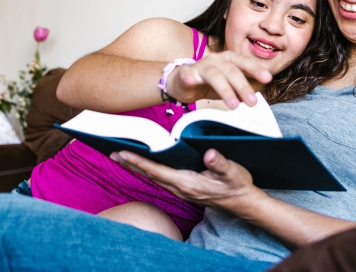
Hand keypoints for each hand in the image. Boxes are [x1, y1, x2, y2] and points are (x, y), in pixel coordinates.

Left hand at [110, 149, 266, 214]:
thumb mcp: (233, 172)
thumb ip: (220, 163)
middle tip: (112, 152)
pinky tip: (144, 165)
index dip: (139, 161)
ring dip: (137, 167)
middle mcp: (181, 188)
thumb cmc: (237, 186)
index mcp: (188, 182)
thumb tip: (209, 154)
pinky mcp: (184, 190)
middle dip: (130, 164)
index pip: (157, 171)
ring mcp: (181, 191)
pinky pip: (160, 179)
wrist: (243, 203)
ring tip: (122, 157)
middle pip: (149, 175)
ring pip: (153, 178)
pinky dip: (148, 170)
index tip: (123, 152)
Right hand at [166, 51, 271, 108]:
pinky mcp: (186, 73)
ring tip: (233, 105)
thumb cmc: (209, 83)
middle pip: (232, 71)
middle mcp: (217, 60)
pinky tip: (191, 81)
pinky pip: (187, 74)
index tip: (268, 79)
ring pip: (214, 75)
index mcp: (230, 60)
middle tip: (252, 102)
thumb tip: (256, 95)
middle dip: (243, 87)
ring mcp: (201, 66)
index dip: (256, 70)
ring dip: (225, 90)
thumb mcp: (230, 86)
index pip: (245, 63)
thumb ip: (243, 88)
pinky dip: (189, 77)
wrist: (182, 82)